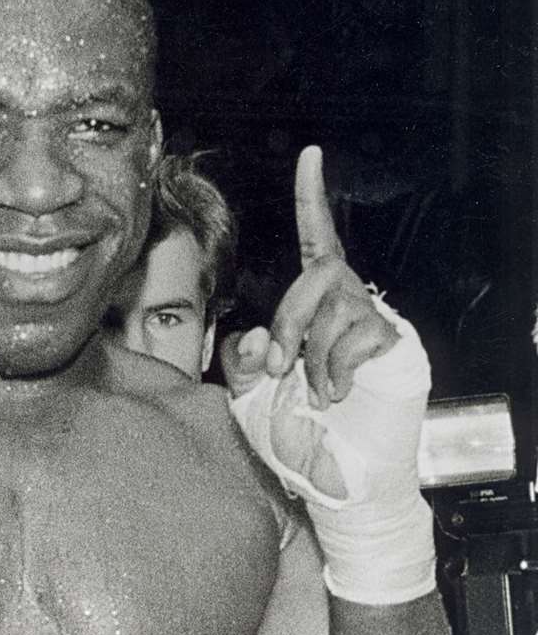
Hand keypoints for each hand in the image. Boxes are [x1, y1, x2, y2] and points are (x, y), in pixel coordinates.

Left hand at [220, 147, 410, 501]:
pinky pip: (357, 334)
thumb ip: (241, 358)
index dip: (312, 199)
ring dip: (311, 352)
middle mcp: (344, 305)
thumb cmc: (293, 436)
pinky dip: (334, 369)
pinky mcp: (393, 346)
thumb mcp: (247, 396)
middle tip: (278, 368)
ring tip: (313, 391)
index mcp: (311, 308)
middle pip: (317, 273)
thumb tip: (258, 332)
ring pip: (335, 303)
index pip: (314, 242)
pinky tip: (335, 397)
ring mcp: (371, 324)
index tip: (310, 156)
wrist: (331, 479)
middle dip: (290, 318)